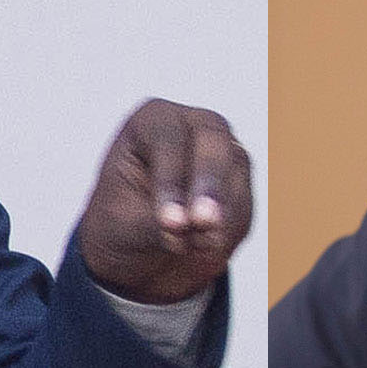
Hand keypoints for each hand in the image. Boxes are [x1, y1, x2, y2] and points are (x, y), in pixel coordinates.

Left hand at [79, 99, 252, 303]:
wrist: (140, 244)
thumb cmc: (122, 222)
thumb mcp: (126, 224)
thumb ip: (162, 221)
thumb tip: (204, 225)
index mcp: (151, 121)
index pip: (167, 140)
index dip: (170, 180)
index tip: (171, 222)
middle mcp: (192, 125)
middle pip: (212, 142)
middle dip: (208, 185)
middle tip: (203, 223)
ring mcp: (222, 148)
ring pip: (234, 173)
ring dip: (219, 216)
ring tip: (194, 247)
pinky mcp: (240, 178)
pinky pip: (244, 202)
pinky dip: (228, 230)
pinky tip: (203, 246)